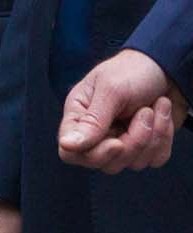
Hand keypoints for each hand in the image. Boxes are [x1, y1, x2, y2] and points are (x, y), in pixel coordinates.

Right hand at [60, 48, 187, 172]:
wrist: (167, 69)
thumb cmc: (132, 71)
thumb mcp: (111, 90)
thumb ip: (91, 121)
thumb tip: (66, 145)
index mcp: (79, 116)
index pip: (70, 151)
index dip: (91, 155)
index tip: (116, 142)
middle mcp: (97, 133)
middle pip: (105, 163)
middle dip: (132, 142)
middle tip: (144, 113)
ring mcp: (122, 142)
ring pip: (133, 163)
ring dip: (152, 135)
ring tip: (153, 108)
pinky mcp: (146, 147)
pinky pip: (154, 159)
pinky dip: (164, 138)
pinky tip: (161, 115)